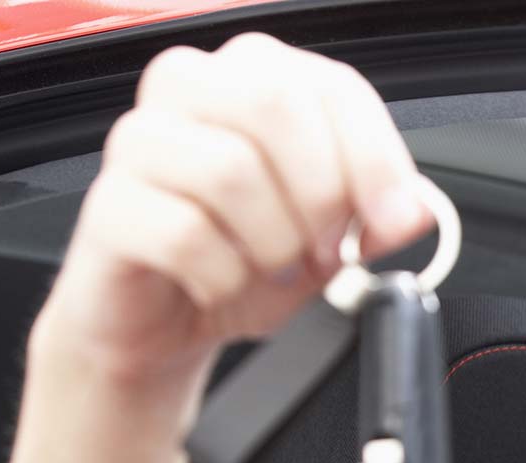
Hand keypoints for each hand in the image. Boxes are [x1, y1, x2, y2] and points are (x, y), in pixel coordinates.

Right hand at [34, 32, 432, 388]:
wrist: (165, 323)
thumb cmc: (243, 259)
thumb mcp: (333, 238)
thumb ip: (381, 214)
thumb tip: (418, 208)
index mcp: (254, 76)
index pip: (331, 86)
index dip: (375, 158)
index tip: (392, 220)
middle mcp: (191, 89)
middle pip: (274, 103)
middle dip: (320, 192)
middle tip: (325, 247)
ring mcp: (139, 141)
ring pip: (229, 169)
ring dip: (271, 242)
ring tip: (268, 268)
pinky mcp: (107, 204)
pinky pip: (184, 234)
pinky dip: (222, 276)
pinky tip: (219, 284)